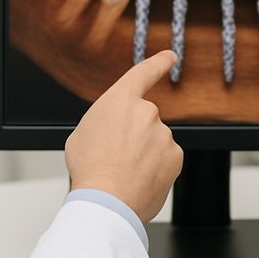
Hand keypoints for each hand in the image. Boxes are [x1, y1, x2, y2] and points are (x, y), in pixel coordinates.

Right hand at [65, 50, 183, 224]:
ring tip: (124, 172)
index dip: (158, 63)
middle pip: (143, 120)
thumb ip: (105, 121)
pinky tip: (138, 179)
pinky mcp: (175, 155)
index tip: (170, 56)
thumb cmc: (90, 169)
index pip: (143, 73)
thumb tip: (116, 129)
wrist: (106, 201)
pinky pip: (165, 159)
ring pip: (155, 142)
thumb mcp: (83, 134)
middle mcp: (146, 111)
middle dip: (134, 136)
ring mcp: (163, 134)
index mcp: (120, 100)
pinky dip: (155, 168)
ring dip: (144, 154)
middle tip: (115, 157)